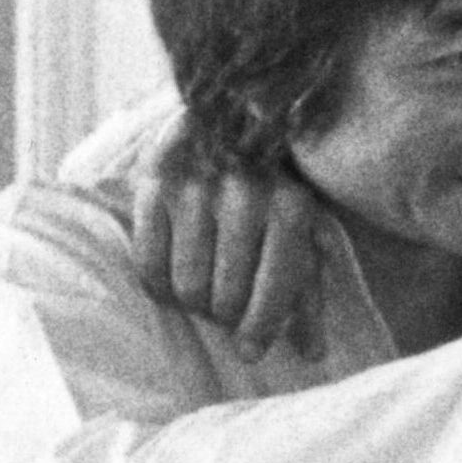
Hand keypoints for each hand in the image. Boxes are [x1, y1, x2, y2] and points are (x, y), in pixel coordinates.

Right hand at [131, 110, 324, 360]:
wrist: (231, 109)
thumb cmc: (276, 186)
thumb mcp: (303, 233)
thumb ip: (309, 292)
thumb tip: (312, 354)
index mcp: (291, 209)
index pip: (272, 294)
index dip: (258, 331)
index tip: (250, 349)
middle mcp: (245, 195)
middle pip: (224, 299)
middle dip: (224, 315)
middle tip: (225, 306)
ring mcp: (196, 186)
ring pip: (186, 286)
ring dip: (193, 301)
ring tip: (204, 286)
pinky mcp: (154, 181)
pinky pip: (148, 264)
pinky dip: (159, 284)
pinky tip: (174, 273)